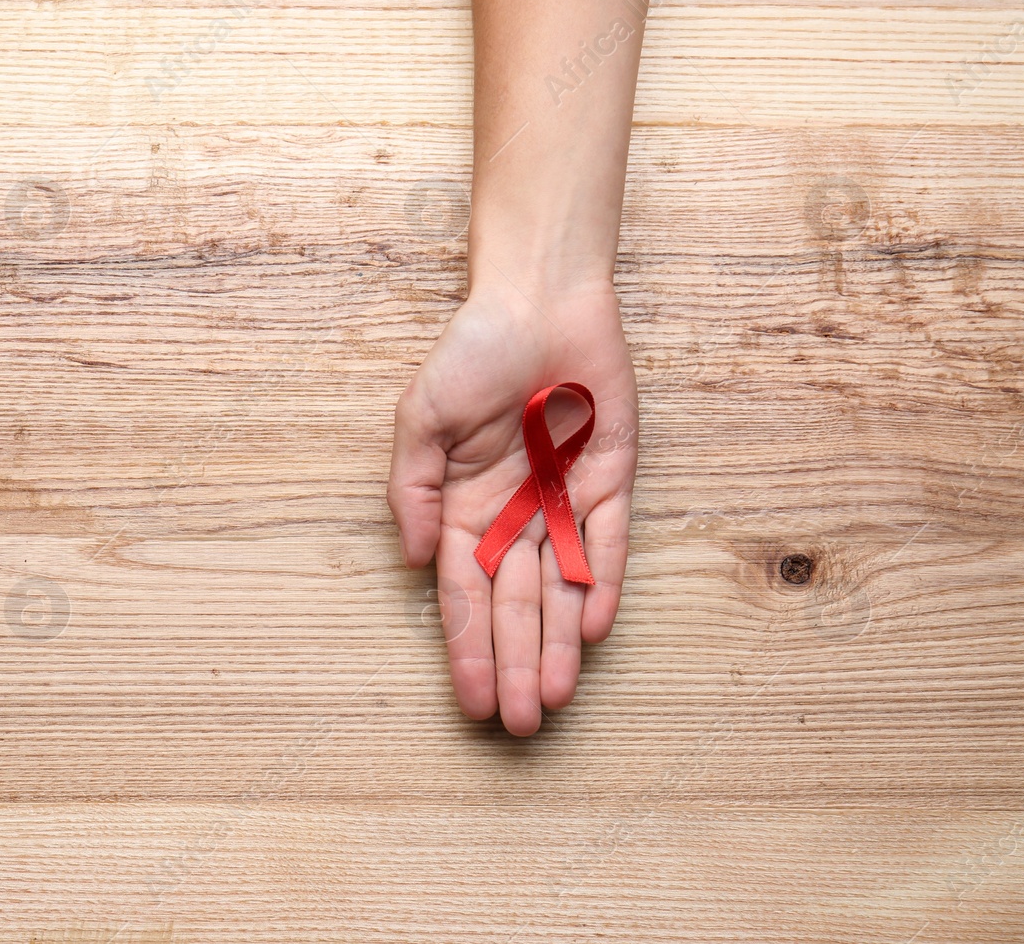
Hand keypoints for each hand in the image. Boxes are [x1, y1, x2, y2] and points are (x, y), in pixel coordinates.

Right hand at [388, 274, 637, 734]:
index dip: (469, 649)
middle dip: (516, 665)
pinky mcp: (612, 479)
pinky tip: (593, 631)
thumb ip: (412, 489)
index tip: (474, 702)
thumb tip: (412, 561)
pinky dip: (601, 584)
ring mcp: (564, 502)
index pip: (465, 595)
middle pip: (516, 606)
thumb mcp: (421, 418)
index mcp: (463, 508)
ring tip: (554, 698)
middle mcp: (515, 515)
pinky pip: (606, 542)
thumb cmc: (472, 352)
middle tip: (520, 725)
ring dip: (559, 644)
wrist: (538, 298)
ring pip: (562, 589)